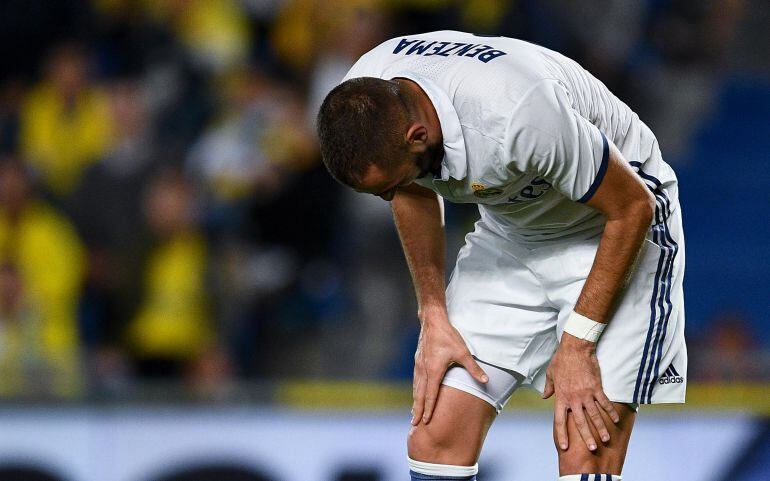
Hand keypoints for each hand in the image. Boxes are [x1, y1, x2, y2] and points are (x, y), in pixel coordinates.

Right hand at [412, 312, 487, 424]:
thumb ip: (474, 368)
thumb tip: (486, 381)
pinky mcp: (418, 360)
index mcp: (434, 371)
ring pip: (416, 388)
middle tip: (414, 424)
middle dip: (417, 410)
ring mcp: (419, 365)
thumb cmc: (448, 336)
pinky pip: (416, 380)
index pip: (431, 395)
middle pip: (420, 395)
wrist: (432, 321)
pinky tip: (417, 393)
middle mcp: (424, 370)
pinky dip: (416, 390)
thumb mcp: (463, 352)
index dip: (429, 409)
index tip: (425, 421)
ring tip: (414, 413)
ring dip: (415, 401)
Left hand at [543, 334, 619, 450]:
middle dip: (586, 437)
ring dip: (600, 428)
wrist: (575, 348)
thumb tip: (544, 396)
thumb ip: (549, 387)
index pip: (559, 420)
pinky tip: (616, 421)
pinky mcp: (596, 387)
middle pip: (579, 422)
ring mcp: (585, 394)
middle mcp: (573, 398)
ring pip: (594, 415)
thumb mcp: (551, 374)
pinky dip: (610, 412)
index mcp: (561, 397)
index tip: (564, 446)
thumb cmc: (561, 360)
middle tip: (592, 449)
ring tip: (606, 440)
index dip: (561, 434)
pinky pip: (604, 403)